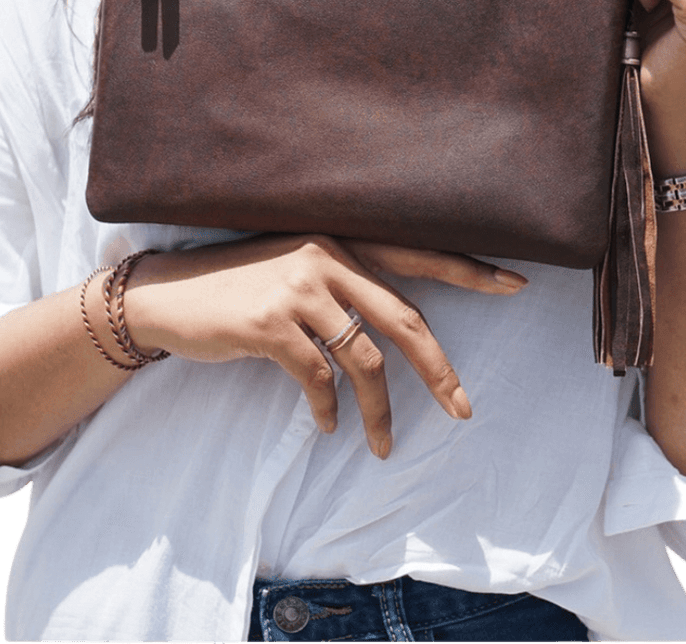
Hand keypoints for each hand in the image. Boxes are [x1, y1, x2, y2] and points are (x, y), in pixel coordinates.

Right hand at [121, 234, 526, 457]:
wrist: (169, 294)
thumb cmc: (240, 286)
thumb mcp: (296, 271)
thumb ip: (344, 288)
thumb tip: (392, 335)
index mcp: (341, 241)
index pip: (418, 254)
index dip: (468, 271)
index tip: (515, 284)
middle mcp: (327, 258)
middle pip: (405, 318)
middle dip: (439, 370)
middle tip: (462, 410)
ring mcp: (298, 290)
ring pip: (364, 359)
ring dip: (379, 409)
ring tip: (381, 443)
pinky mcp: (270, 325)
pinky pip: (319, 379)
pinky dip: (330, 409)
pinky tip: (329, 425)